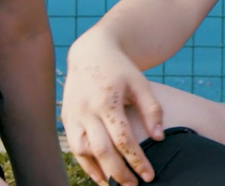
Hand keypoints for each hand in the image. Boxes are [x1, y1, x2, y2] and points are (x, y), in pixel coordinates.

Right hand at [61, 39, 163, 185]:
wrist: (90, 52)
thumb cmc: (120, 69)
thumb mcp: (141, 84)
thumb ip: (152, 110)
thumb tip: (158, 138)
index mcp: (107, 100)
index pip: (123, 139)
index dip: (136, 160)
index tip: (149, 176)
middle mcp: (86, 109)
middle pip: (101, 150)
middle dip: (118, 173)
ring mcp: (73, 114)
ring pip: (83, 151)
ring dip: (98, 172)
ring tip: (116, 185)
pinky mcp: (66, 118)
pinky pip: (74, 146)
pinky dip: (85, 163)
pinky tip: (99, 176)